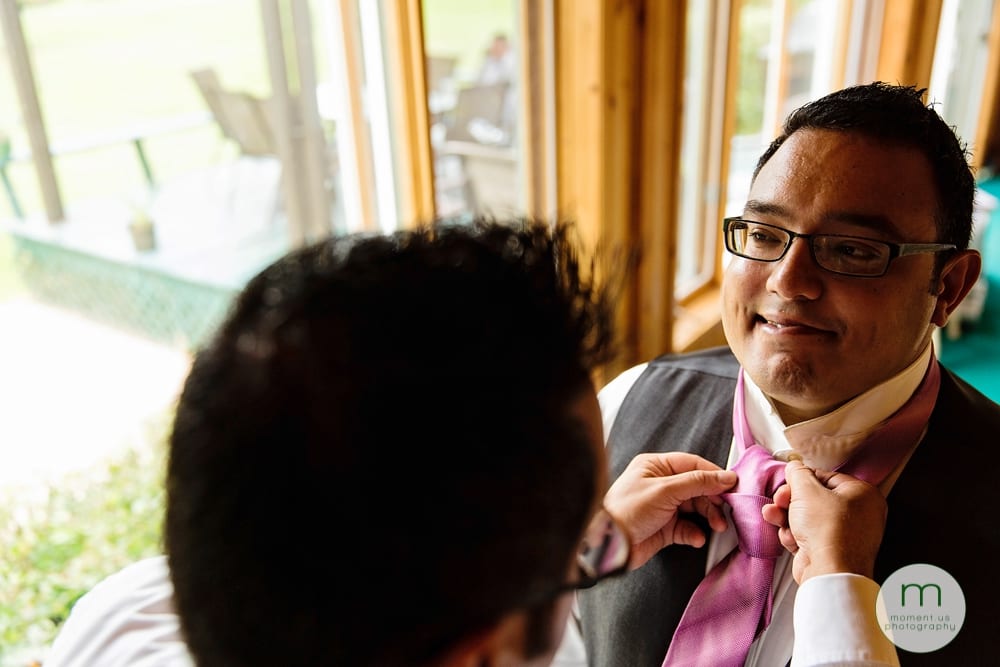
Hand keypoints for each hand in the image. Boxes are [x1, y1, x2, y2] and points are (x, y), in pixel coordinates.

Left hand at [604, 452, 737, 568]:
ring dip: (708, 517)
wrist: (609, 545)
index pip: (693, 465)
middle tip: (727, 510)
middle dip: (713, 500)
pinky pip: (687, 528)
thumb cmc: (627, 510)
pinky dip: (695, 533)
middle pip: (697, 488)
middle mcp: (660, 484)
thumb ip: (698, 482)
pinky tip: (697, 538)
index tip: (733, 485)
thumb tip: (726, 476)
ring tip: (717, 526)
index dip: (714, 475)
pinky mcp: (664, 528)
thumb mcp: (665, 490)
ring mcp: (662, 506)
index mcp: (655, 466)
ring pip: (695, 508)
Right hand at [761, 460, 886, 583]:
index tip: (788, 482)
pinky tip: (787, 536)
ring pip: (807, 518)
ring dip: (786, 516)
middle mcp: (858, 514)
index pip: (826, 477)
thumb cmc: (827, 529)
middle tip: (780, 499)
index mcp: (862, 494)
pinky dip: (794, 535)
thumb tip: (795, 466)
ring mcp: (845, 535)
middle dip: (790, 500)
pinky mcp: (830, 552)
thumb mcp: (807, 490)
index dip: (802, 480)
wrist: (829, 572)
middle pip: (814, 499)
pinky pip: (808, 536)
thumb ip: (798, 473)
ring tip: (773, 514)